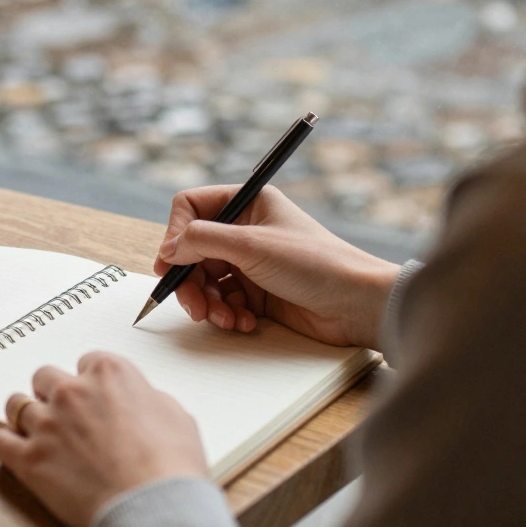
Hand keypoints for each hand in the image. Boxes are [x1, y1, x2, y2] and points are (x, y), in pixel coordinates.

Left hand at [0, 352, 206, 526]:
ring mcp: (47, 424)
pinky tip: (16, 450)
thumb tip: (137, 402)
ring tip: (36, 430)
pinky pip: (0, 440)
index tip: (93, 395)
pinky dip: (6, 444)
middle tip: (64, 413)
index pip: (86, 361)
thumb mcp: (175, 416)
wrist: (154, 508)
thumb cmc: (171, 466)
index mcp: (109, 373)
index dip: (90, 381)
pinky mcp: (29, 459)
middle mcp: (72, 391)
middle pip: (45, 377)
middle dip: (53, 393)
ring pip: (16, 405)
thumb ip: (145, 398)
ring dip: (26, 416)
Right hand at [155, 185, 400, 348]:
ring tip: (224, 318)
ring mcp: (250, 262)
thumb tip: (168, 249)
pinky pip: (223, 301)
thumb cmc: (315, 264)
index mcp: (247, 203)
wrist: (357, 304)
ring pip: (205, 280)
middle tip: (194, 306)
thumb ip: (202, 241)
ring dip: (208, 303)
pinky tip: (244, 323)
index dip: (175, 234)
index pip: (190, 208)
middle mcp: (245, 230)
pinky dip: (227, 314)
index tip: (170, 263)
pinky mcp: (257, 292)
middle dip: (190, 281)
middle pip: (192, 251)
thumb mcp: (252, 245)